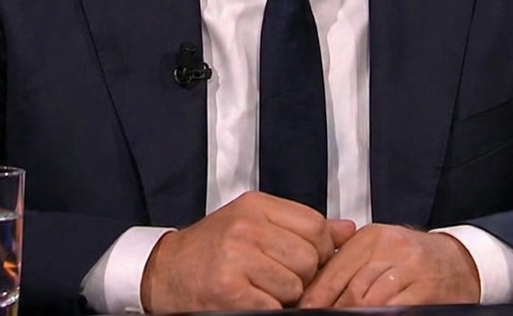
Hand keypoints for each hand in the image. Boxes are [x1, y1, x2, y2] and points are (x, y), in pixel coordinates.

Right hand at [140, 191, 356, 311]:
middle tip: (277, 279)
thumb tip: (349, 230)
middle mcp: (246, 228)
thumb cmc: (211, 249)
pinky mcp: (229, 291)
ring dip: (284, 297)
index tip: (304, 261)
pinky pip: (274, 307)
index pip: (316, 226)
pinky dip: (268, 310)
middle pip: (308, 259)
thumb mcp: (253, 224)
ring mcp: (236, 259)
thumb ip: (301, 226)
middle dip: (301, 276)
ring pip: (295, 286)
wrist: (163, 272)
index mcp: (255, 206)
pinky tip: (251, 301)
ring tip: (261, 289)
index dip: (318, 250)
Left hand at [299, 224, 479, 307]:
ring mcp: (412, 269)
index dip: (316, 296)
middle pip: (351, 289)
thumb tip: (309, 289)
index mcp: (372, 238)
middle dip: (334, 310)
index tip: (304, 309)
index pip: (334, 270)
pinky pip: (396, 308)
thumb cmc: (411, 259)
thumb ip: (346, 263)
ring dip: (355, 314)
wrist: (459, 262)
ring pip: (371, 301)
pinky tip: (375, 315)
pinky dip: (381, 314)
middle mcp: (392, 248)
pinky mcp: (429, 290)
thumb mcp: (378, 250)